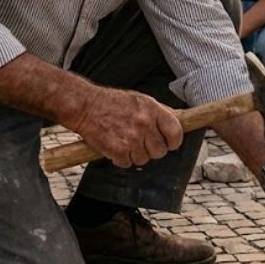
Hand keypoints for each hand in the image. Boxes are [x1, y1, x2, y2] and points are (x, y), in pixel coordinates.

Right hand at [69, 86, 183, 168]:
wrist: (85, 106)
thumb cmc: (112, 102)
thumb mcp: (140, 100)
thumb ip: (159, 112)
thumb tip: (179, 121)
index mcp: (152, 109)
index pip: (175, 132)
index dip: (173, 142)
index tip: (169, 143)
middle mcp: (143, 123)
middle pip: (160, 151)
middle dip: (152, 150)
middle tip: (141, 142)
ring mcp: (131, 137)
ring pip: (144, 160)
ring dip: (135, 155)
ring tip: (125, 142)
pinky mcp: (117, 149)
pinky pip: (127, 164)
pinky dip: (121, 159)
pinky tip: (116, 147)